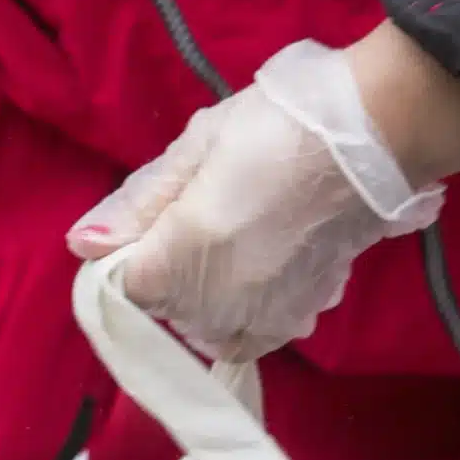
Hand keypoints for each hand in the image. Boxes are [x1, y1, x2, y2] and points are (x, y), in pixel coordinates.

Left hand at [67, 37, 446, 362]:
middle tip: (208, 216)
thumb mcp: (196, 147)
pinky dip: (252, 313)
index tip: (158, 222)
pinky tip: (266, 269)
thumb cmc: (278, 125)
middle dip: (173, 275)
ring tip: (238, 243)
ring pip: (212, 330)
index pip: (126, 288)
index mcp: (178, 260)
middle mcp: (216, 305)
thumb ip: (137, 205)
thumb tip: (83, 244)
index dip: (134, 256)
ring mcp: (263, 317)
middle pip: (168, 312)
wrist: (377, 133)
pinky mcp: (307, 314)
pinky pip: (258, 334)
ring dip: (211, 299)